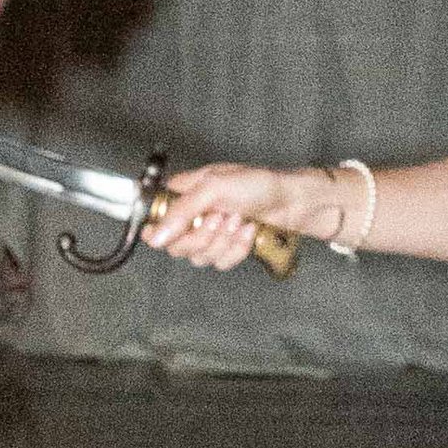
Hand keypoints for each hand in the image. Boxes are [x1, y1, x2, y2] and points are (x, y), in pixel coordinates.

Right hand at [146, 161, 341, 272]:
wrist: (294, 202)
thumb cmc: (257, 185)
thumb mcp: (215, 188)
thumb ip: (182, 211)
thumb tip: (154, 238)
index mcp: (184, 193)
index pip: (154, 219)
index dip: (161, 231)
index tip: (177, 231)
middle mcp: (193, 214)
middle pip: (175, 245)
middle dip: (203, 235)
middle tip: (222, 218)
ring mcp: (210, 233)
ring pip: (198, 257)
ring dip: (224, 241)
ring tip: (240, 220)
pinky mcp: (227, 247)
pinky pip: (220, 262)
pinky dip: (237, 249)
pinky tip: (248, 232)